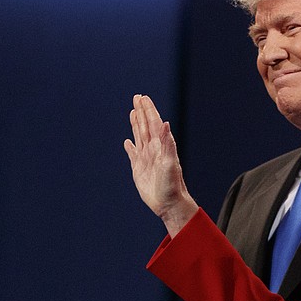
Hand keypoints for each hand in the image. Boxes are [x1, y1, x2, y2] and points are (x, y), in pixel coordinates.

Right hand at [124, 94, 197, 236]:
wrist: (169, 203)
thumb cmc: (172, 185)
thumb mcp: (170, 163)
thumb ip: (168, 143)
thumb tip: (166, 124)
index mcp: (161, 146)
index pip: (154, 123)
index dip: (149, 110)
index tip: (143, 97)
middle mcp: (153, 150)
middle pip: (146, 126)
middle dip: (142, 111)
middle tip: (137, 97)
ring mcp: (146, 159)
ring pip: (140, 136)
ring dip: (136, 124)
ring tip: (133, 112)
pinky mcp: (139, 170)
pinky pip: (133, 154)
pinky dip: (130, 147)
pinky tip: (128, 142)